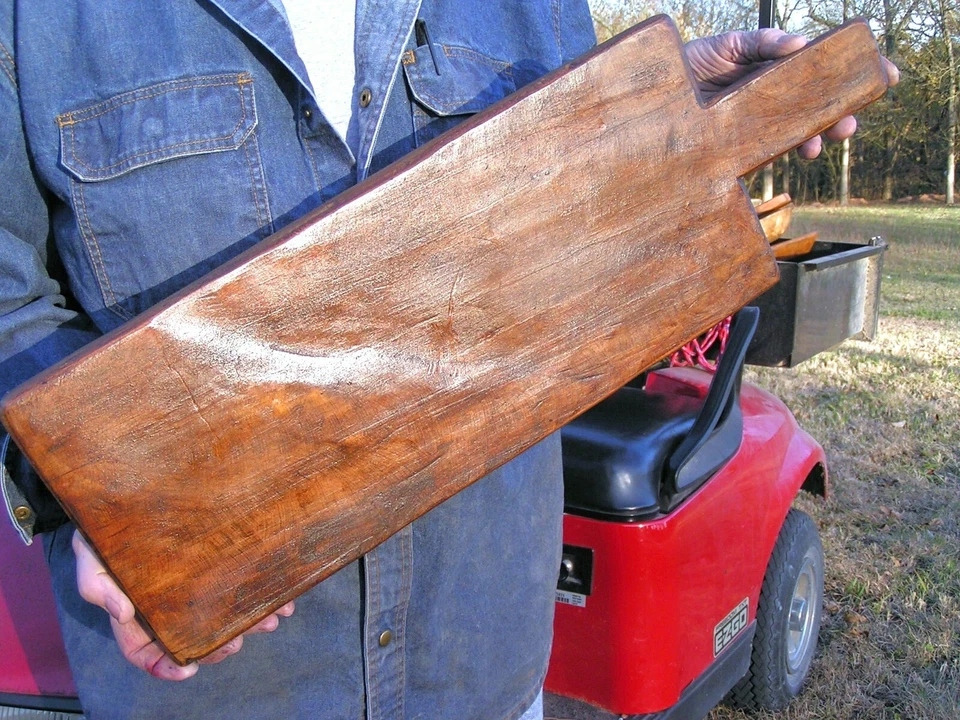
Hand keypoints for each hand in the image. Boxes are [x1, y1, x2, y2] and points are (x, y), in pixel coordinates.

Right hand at [73, 529, 294, 680]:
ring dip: (248, 623)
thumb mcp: (90, 557)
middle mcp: (167, 606)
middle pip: (192, 638)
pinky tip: (283, 596)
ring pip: (222, 615)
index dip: (165, 666)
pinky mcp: (215, 563)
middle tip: (236, 643)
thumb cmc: (101, 534)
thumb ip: (97, 586)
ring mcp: (193, 585)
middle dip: (216, 646)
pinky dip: (261, 594)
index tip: (189, 669)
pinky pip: (239, 584)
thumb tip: (122, 613)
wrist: (126, 495)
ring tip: (270, 621)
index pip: (145, 652)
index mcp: (136, 614)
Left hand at [684, 29, 899, 158]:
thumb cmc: (691, 63)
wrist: (653, 95)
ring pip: (798, 131)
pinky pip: (769, 150)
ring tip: (829, 138)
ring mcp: (758, 122)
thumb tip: (800, 44)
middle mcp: (772, 98)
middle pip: (816, 106)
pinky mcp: (739, 144)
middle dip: (840, 114)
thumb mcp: (728, 45)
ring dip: (818, 135)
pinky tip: (803, 150)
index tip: (887, 76)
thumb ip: (763, 43)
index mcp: (776, 69)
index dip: (853, 75)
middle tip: (852, 122)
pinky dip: (789, 151)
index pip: (821, 72)